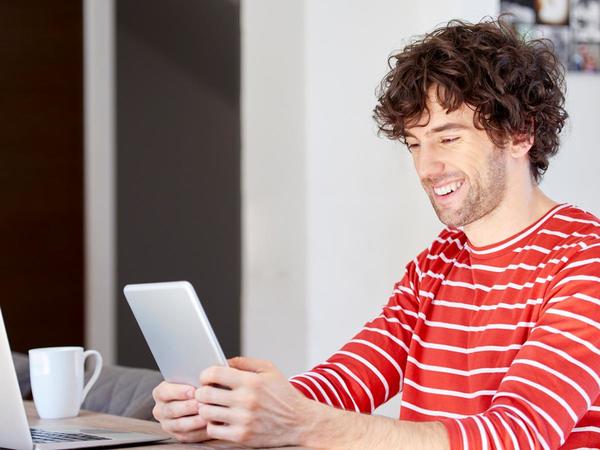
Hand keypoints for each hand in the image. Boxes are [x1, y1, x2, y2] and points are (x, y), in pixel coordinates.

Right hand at [152, 381, 209, 442]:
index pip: (164, 392)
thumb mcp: (191, 379)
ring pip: (180, 425)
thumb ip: (193, 378)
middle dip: (188, 407)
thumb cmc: (195, 386)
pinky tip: (209, 424)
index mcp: (160, 393)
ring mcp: (168, 424)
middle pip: (172, 410)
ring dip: (194, 420)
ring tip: (207, 415)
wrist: (198, 400)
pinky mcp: (179, 435)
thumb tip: (202, 382)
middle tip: (202, 404)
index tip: (193, 391)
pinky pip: (188, 436)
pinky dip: (199, 431)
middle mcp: (160, 410)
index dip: (179, 392)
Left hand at [195, 357, 312, 446]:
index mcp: (251, 381)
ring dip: (205, 408)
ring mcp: (243, 420)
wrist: (299, 422)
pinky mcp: (242, 436)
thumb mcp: (269, 370)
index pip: (215, 373)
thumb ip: (245, 362)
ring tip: (211, 406)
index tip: (206, 377)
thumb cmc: (283, 394)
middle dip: (201, 392)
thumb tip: (224, 362)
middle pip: (206, 394)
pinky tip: (219, 420)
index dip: (205, 374)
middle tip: (204, 392)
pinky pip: (213, 431)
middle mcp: (246, 400)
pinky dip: (212, 425)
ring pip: (206, 413)